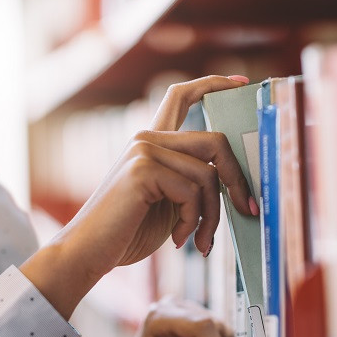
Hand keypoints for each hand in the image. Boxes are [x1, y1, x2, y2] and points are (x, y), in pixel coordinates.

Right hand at [22, 75, 256, 318]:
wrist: (89, 253)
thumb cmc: (129, 232)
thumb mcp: (170, 203)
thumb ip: (193, 183)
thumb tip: (238, 183)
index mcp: (151, 141)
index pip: (182, 96)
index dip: (214, 84)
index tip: (242, 83)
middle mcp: (146, 137)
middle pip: (215, 141)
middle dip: (238, 179)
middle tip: (247, 209)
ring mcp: (143, 150)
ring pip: (208, 174)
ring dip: (212, 215)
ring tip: (200, 241)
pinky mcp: (142, 169)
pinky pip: (193, 192)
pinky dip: (194, 222)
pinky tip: (179, 240)